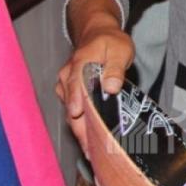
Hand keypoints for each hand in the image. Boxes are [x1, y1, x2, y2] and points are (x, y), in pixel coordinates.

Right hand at [55, 0, 133, 154]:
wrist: (98, 33)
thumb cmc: (110, 41)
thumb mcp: (120, 50)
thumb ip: (115, 68)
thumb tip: (110, 88)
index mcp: (79, 65)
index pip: (76, 90)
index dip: (79, 109)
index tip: (84, 127)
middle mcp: (67, 78)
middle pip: (72, 108)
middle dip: (81, 131)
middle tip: (92, 152)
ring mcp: (66, 86)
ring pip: (72, 113)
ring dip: (82, 131)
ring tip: (94, 152)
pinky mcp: (70, 93)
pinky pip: (74, 111)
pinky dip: (82, 124)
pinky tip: (92, 140)